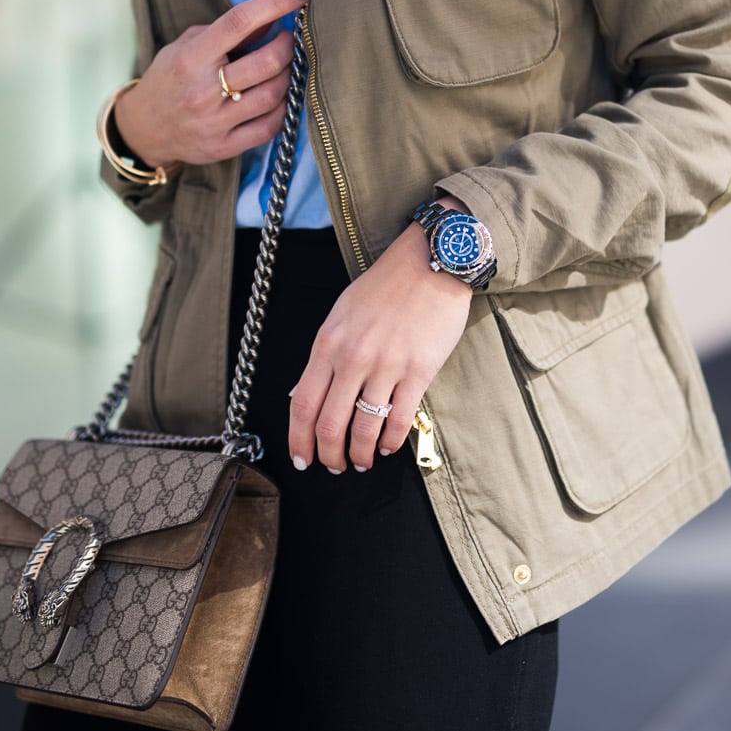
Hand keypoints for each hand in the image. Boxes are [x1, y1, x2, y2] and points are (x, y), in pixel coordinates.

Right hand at [114, 0, 311, 167]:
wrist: (144, 129)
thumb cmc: (169, 80)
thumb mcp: (187, 45)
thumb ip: (228, 32)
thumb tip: (272, 19)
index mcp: (191, 57)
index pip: (240, 21)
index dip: (275, 3)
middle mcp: (203, 90)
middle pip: (267, 63)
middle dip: (288, 45)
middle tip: (289, 39)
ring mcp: (215, 122)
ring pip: (274, 95)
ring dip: (289, 76)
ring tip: (284, 67)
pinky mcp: (225, 146)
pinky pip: (270, 126)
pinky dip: (284, 108)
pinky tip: (280, 96)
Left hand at [288, 198, 475, 472]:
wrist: (430, 262)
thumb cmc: (385, 286)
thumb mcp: (341, 314)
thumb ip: (324, 355)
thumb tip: (304, 395)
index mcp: (328, 343)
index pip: (302, 405)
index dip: (299, 440)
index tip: (303, 459)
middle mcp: (352, 357)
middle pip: (330, 425)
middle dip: (329, 456)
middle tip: (335, 467)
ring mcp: (386, 366)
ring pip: (364, 429)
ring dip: (361, 455)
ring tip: (363, 462)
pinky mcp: (419, 370)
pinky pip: (399, 419)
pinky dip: (392, 442)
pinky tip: (389, 447)